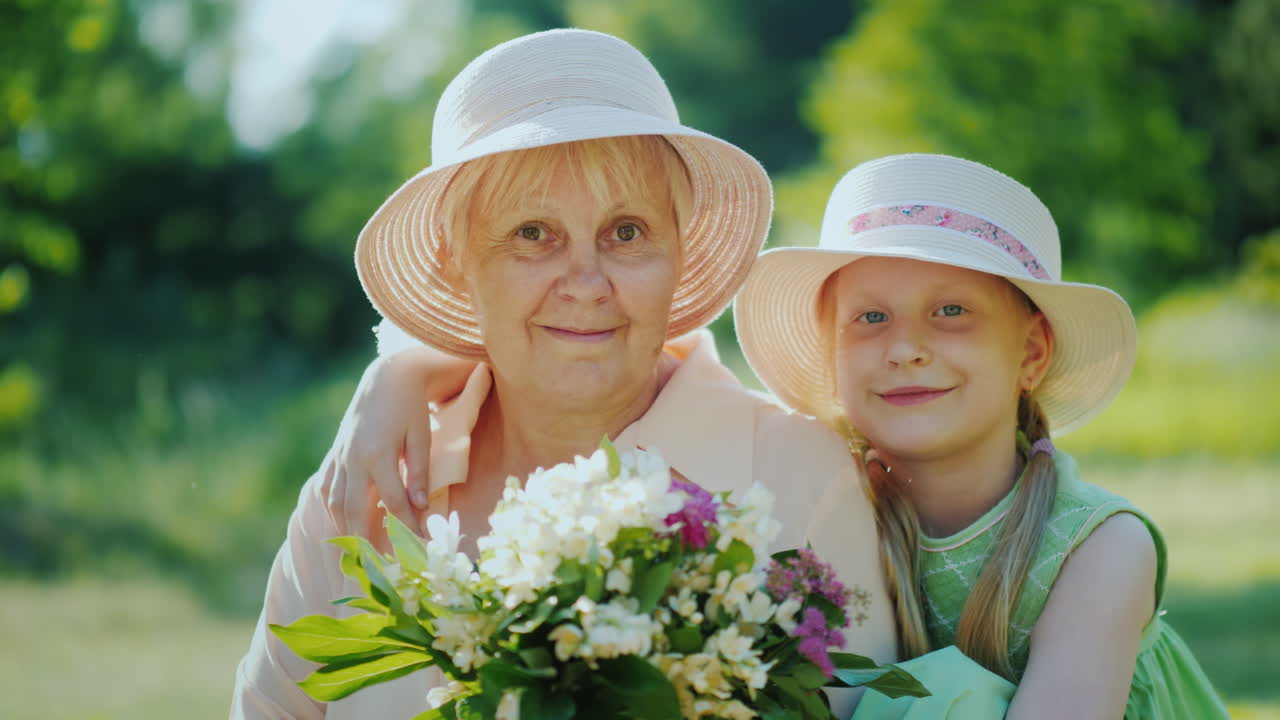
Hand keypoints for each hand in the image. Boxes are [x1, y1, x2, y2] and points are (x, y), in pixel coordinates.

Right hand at [324, 351, 434, 548]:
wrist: (386, 377)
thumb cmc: (410, 407)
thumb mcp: (421, 436)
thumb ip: (419, 472)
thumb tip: (419, 507)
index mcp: (378, 454)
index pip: (393, 502)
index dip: (404, 527)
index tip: (415, 548)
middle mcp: (353, 459)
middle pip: (354, 510)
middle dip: (363, 541)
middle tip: (371, 567)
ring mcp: (340, 457)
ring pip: (335, 502)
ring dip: (343, 529)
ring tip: (352, 554)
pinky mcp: (335, 453)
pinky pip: (328, 488)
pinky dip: (333, 509)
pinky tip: (340, 524)